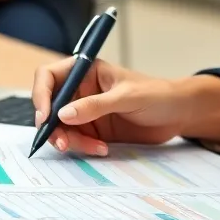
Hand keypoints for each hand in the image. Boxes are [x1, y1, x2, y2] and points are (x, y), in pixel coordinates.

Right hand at [30, 59, 219, 155]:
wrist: (178, 115)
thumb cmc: (157, 94)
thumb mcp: (127, 97)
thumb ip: (96, 105)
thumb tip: (63, 114)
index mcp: (86, 71)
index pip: (49, 76)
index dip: (41, 95)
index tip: (45, 116)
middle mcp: (80, 90)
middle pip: (49, 106)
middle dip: (52, 125)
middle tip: (61, 142)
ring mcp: (85, 111)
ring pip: (60, 127)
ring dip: (69, 140)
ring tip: (93, 147)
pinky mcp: (93, 130)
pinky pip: (76, 141)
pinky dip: (84, 147)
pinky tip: (102, 149)